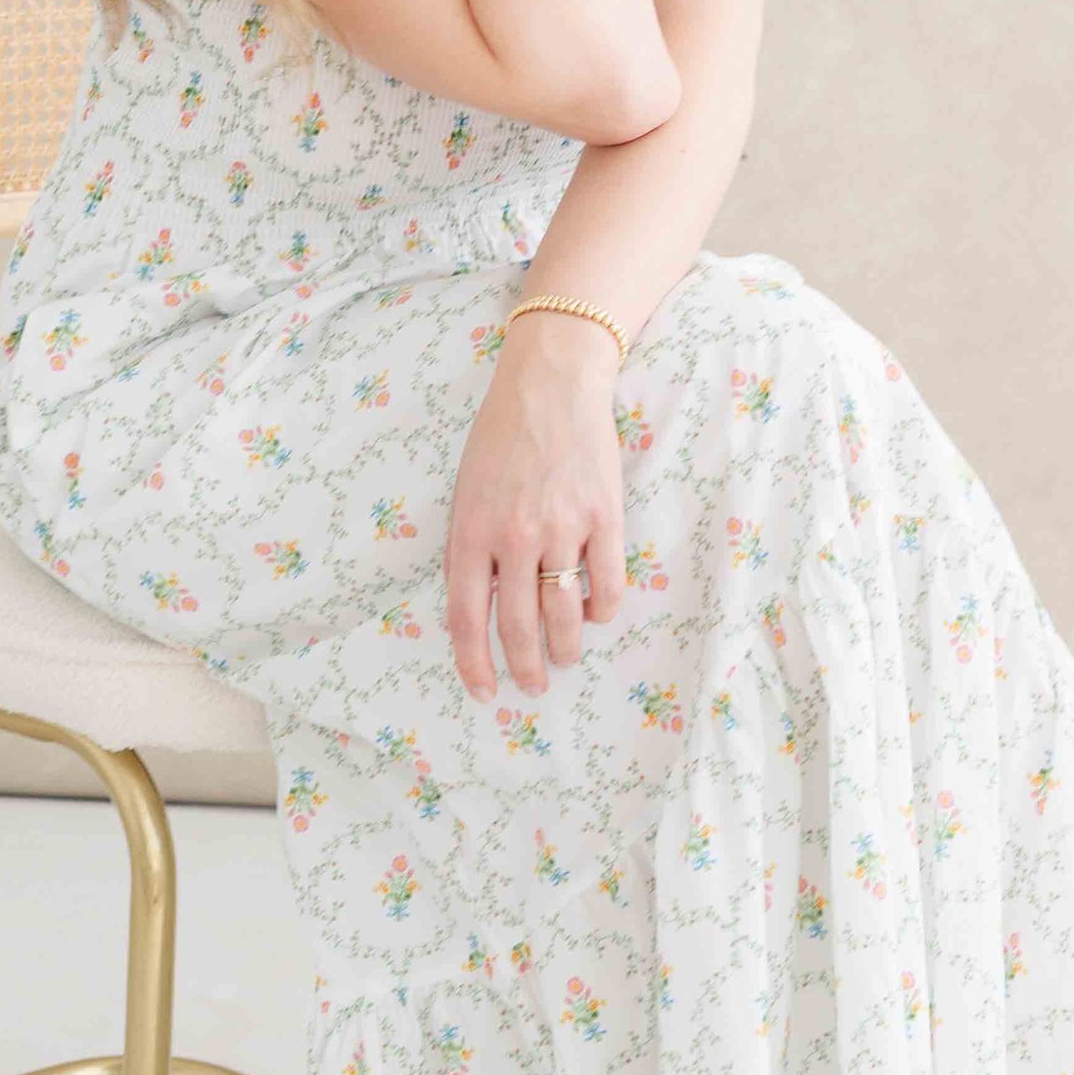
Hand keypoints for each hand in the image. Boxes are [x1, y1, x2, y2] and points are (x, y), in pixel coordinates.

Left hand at [444, 316, 628, 700]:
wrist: (551, 384)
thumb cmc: (501, 436)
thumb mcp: (466, 491)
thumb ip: (471, 548)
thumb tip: (483, 607)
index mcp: (471, 532)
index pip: (466, 618)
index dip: (475, 663)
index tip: (486, 690)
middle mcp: (514, 538)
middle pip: (519, 626)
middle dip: (526, 667)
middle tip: (534, 685)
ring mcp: (562, 528)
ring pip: (565, 614)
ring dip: (565, 648)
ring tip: (565, 658)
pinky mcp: (604, 517)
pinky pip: (607, 584)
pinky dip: (602, 610)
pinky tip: (595, 614)